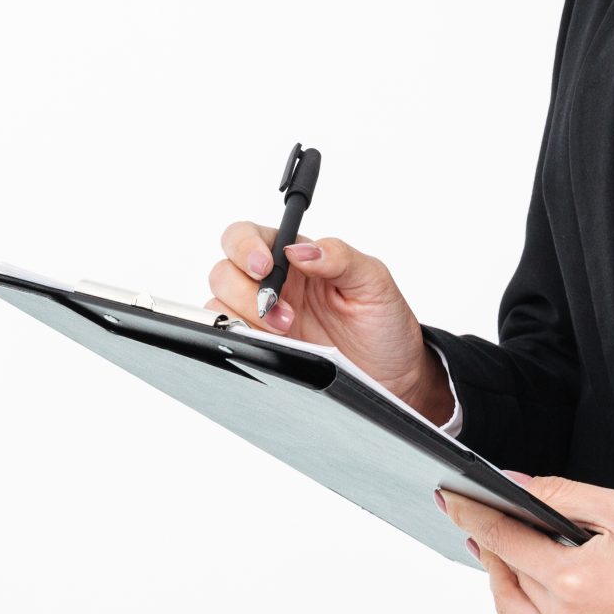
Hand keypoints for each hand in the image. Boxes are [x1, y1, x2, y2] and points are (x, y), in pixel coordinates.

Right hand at [202, 222, 447, 414]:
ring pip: (220, 303)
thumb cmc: (385, 324)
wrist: (393, 377)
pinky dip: (239, 337)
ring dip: (246, 316)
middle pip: (226, 270)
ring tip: (287, 332)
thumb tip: (300, 247)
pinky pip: (228, 335)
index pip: (251, 236)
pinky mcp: (262, 348)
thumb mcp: (373, 281)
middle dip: (247, 291)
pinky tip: (273, 344)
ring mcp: (264, 318)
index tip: (265, 266)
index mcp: (298, 258)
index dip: (246, 246)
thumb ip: (339, 256)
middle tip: (283, 313)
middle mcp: (276, 284)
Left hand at [436, 474, 613, 613]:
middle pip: (505, 577)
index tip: (450, 499)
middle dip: (491, 544)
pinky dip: (530, 608)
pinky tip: (539, 583)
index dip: (473, 515)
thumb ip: (562, 495)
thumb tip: (517, 485)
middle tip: (480, 518)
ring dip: (505, 578)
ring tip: (505, 549)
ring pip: (514, 611)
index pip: (503, 540)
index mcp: (574, 581)